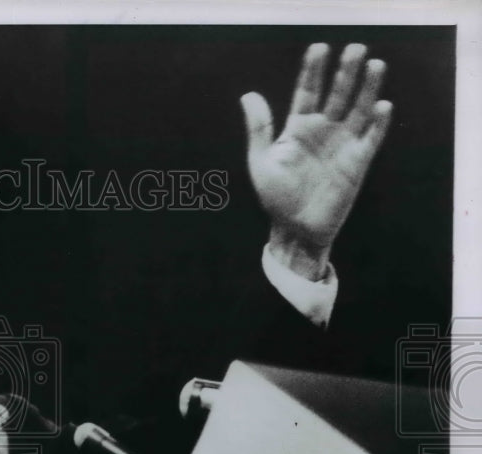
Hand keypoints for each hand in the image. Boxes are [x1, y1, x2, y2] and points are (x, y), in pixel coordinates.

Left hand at [240, 43, 392, 279]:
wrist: (295, 229)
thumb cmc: (276, 198)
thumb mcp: (261, 162)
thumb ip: (259, 129)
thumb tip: (248, 95)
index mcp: (297, 128)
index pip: (307, 91)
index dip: (313, 71)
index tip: (319, 48)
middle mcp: (323, 131)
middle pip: (337, 93)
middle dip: (346, 72)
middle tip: (355, 48)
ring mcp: (342, 144)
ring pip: (358, 109)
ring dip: (367, 88)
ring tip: (374, 64)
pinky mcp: (358, 162)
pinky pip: (371, 138)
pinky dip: (377, 123)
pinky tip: (381, 105)